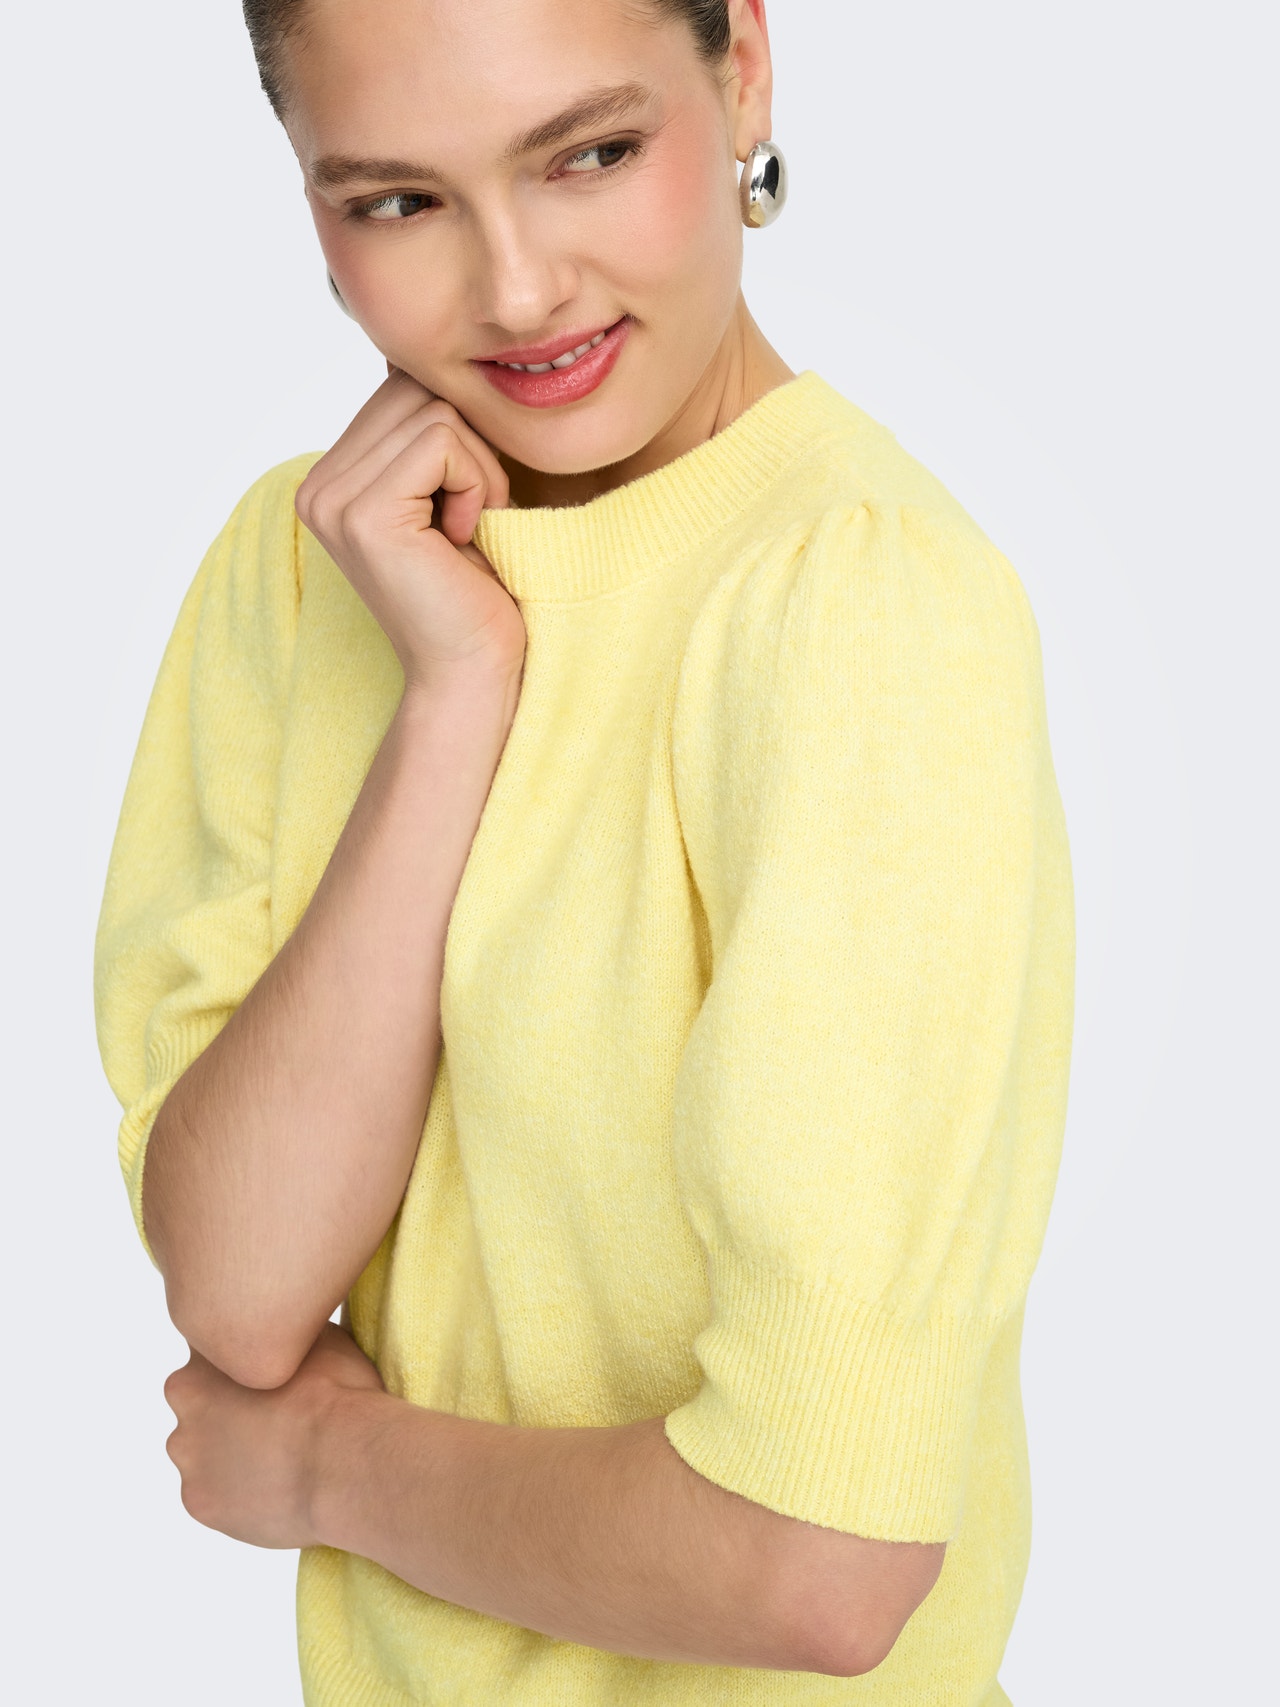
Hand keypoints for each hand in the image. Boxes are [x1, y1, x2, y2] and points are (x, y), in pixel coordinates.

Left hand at [163, 1324, 384, 1548]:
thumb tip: (290, 1332)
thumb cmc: (335, 1394)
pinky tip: (275, 1486)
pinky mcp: (200, 1503)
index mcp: (205, 1360)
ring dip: (229, 1451)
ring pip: (202, 1452)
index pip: (209, 1352)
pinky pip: (216, 1495)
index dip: (240, 1360)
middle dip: (226, 1407)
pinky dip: (239, 1492)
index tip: (266, 1370)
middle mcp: (185, 1405)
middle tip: (275, 1413)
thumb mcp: (319, 1337)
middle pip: (198, 1402)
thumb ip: (284, 1335)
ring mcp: (189, 1458)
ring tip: (279, 1455)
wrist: (342, 1464)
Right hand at [295, 369, 524, 688]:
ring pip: (433, 412)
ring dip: (478, 469)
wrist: (473, 669)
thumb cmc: (473, 588)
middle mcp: (315, 486)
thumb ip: (422, 431)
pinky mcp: (364, 514)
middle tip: (470, 516)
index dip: (455, 434)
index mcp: (328, 479)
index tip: (461, 503)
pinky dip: (477, 484)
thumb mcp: (444, 493)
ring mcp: (332, 500)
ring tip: (467, 529)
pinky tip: (465, 536)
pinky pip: (442, 442)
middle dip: (467, 447)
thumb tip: (419, 356)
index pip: (399, 388)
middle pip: (414, 391)